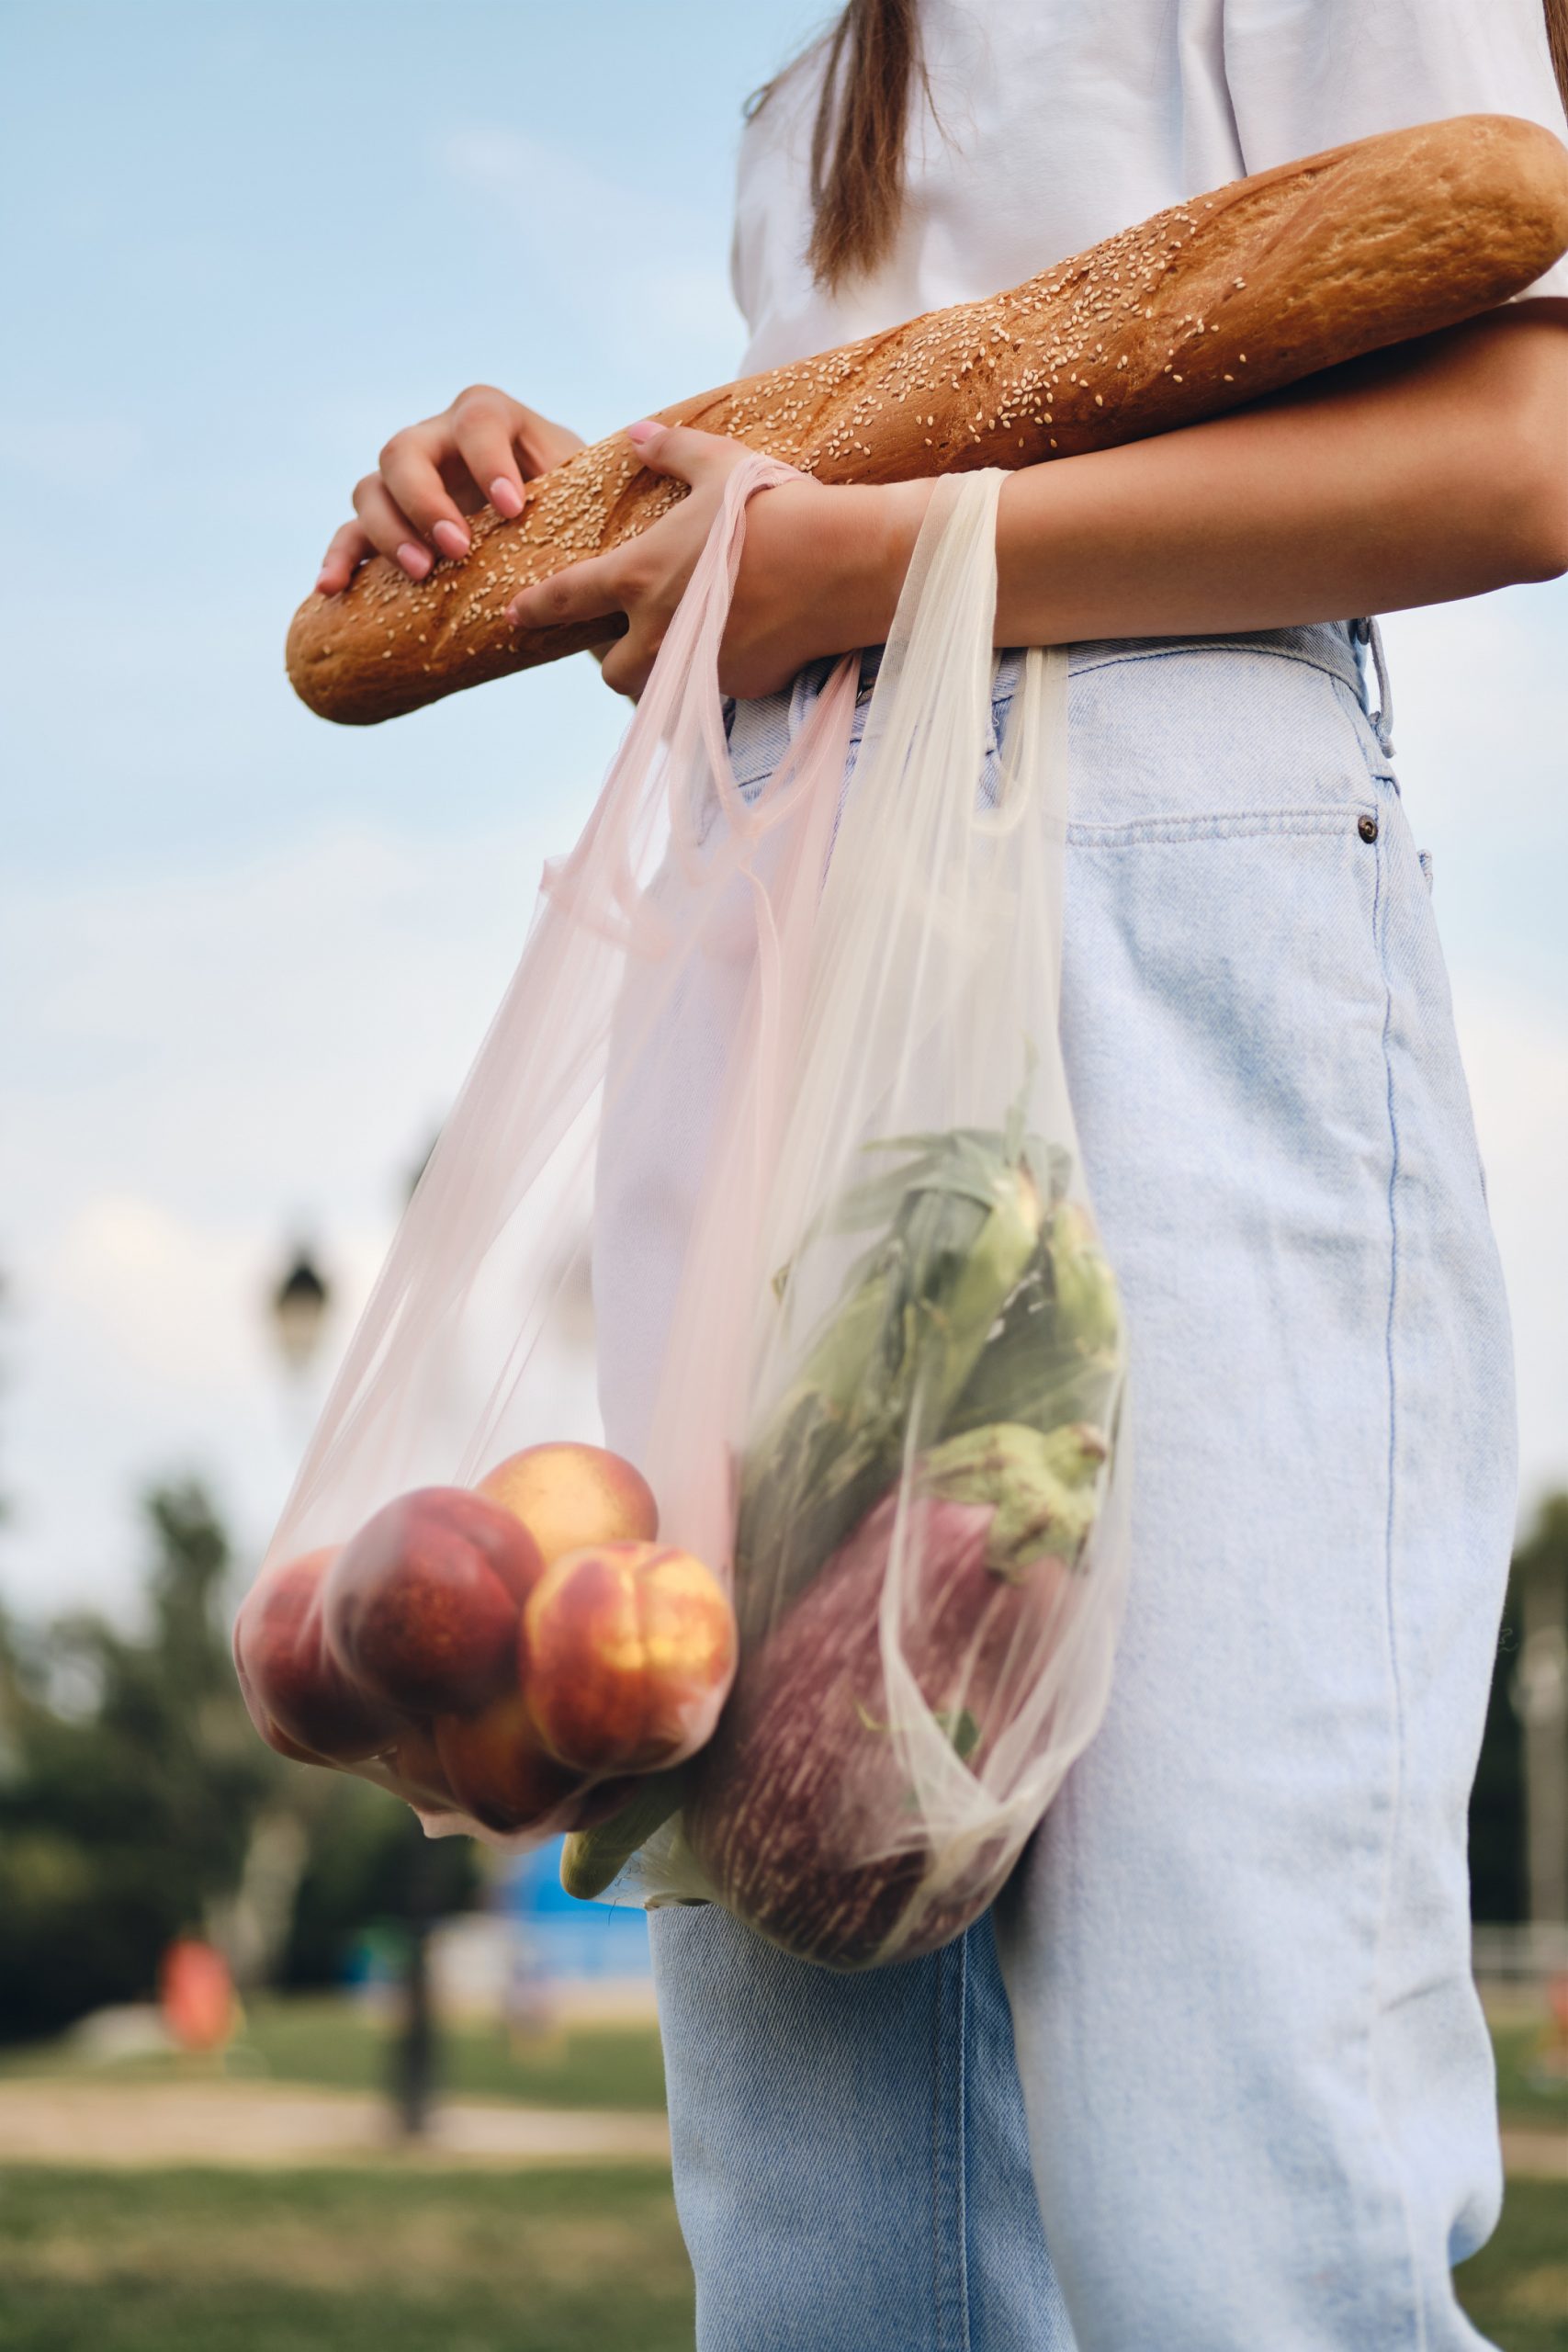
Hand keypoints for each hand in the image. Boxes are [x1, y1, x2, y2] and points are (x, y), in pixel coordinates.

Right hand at [315, 387, 584, 592]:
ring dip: (387, 531)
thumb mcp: (592, 497)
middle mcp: (440, 442)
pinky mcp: (389, 525)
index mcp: (493, 422)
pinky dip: (340, 558)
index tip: (513, 508)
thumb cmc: (583, 515)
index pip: (479, 418)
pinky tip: (334, 589)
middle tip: (458, 548)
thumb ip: (592, 487)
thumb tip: (630, 475)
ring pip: (370, 488)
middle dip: (426, 499)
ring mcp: (407, 484)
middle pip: (405, 449)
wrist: (560, 549)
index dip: (488, 458)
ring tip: (422, 572)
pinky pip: (349, 535)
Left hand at [505, 420, 932, 698]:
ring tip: (680, 647)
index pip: (567, 600)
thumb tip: (637, 434)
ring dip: (659, 674)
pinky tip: (740, 644)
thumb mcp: (719, 465)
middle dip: (613, 658)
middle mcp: (660, 632)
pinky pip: (711, 690)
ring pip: (658, 689)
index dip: (536, 608)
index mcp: (640, 576)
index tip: (515, 615)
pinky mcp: (739, 687)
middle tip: (629, 636)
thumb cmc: (776, 507)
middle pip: (611, 670)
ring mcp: (698, 667)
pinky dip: (714, 674)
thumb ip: (670, 450)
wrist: (842, 564)